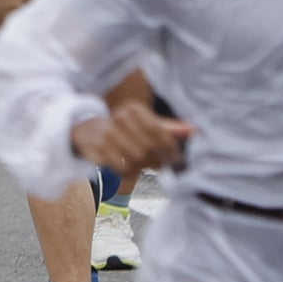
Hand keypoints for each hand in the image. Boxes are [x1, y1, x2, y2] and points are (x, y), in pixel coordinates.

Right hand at [71, 99, 194, 176]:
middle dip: (158, 159)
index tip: (177, 159)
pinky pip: (122, 168)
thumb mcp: (145, 124)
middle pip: (149, 147)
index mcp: (133, 108)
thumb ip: (169, 128)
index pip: (159, 131)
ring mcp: (108, 133)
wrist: (88, 131)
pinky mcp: (98, 149)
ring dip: (144, 167)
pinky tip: (132, 169)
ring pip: (137, 158)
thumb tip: (194, 130)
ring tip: (146, 165)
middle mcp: (119, 117)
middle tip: (161, 165)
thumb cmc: (124, 129)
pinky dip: (130, 172)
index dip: (170, 148)